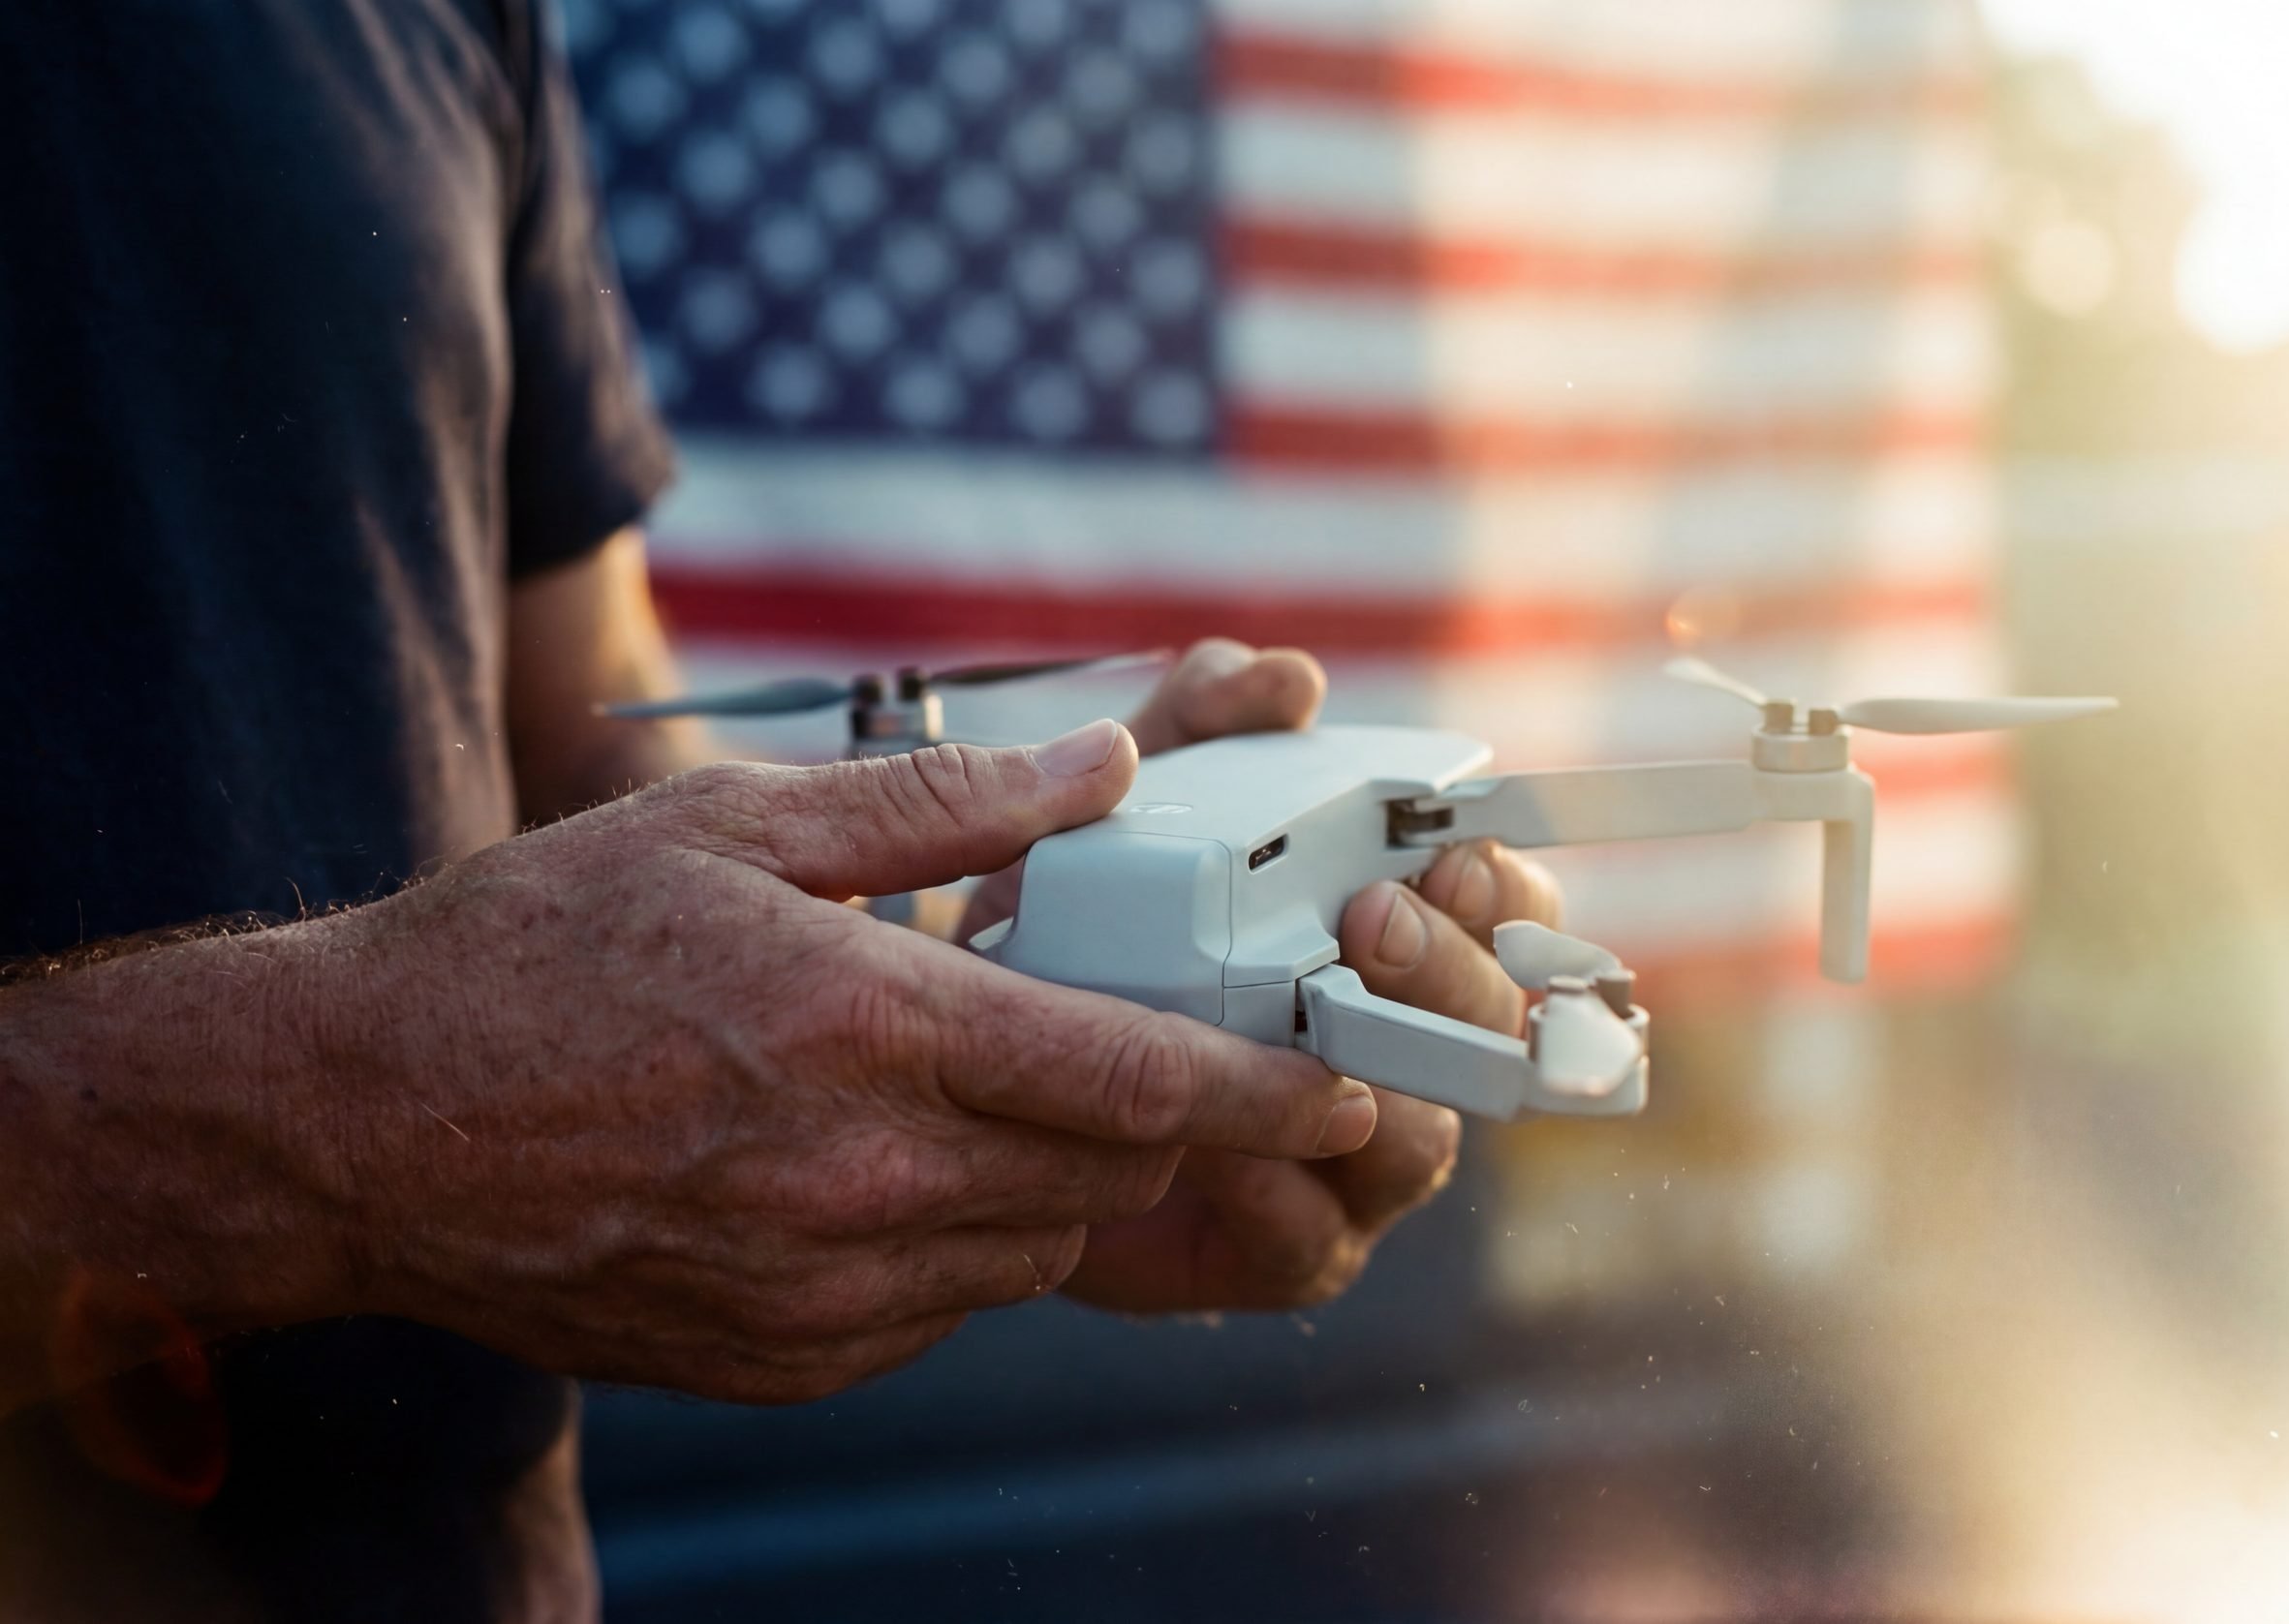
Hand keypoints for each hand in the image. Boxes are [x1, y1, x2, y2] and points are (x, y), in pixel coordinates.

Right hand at [309, 722, 1376, 1404]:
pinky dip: (956, 1241)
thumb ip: (939, 801)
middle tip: (1143, 1053)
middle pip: (1106, 1173)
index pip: (1131, 1080)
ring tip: (977, 1093)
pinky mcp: (780, 1356)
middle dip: (1157, 1119)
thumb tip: (1106, 767)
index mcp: (870, 1029)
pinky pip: (939, 1310)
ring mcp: (820, 1290)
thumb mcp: (733, 826)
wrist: (360, 1123)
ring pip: (1033, 1248)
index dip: (1262, 1089)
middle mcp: (862, 1180)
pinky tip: (880, 1167)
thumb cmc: (538, 949)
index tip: (1342, 1086)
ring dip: (1051, 1177)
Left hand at [964, 640, 1566, 1312]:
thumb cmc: (1085, 925)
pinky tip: (1208, 1139)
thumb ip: (1199, 724)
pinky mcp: (1285, 1249)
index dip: (1504, 888)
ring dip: (1369, 1083)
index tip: (1450, 857)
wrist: (976, 1068)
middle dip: (1447, 974)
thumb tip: (1282, 678)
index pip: (1511, 912)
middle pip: (1494, 1028)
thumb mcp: (1131, 802)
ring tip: (1290, 1030)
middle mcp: (1404, 1052)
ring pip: (1426, 1140)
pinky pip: (1314, 1237)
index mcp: (1401, 939)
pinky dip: (1270, 1187)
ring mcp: (1356, 1163)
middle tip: (1373, 921)